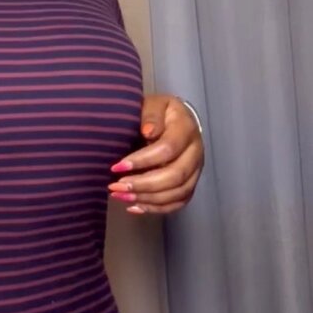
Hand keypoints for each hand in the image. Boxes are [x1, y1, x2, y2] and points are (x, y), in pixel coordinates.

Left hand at [108, 93, 203, 215]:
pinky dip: (156, 208)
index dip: (142, 160)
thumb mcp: (153, 104)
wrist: (171, 120)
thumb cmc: (157, 113)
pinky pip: (178, 203)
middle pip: (175, 176)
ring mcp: (195, 170)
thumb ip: (151, 115)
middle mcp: (196, 152)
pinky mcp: (190, 184)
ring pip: (177, 193)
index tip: (117, 166)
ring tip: (120, 196)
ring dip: (146, 199)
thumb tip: (148, 132)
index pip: (168, 149)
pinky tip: (134, 206)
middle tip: (116, 186)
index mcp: (186, 129)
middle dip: (143, 185)